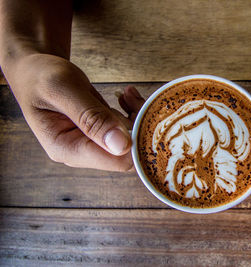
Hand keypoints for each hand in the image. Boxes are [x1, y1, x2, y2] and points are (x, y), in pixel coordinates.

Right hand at [9, 53, 144, 170]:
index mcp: (68, 149)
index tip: (141, 113)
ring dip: (136, 115)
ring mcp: (92, 145)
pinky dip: (131, 113)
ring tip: (128, 93)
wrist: (34, 72)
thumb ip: (91, 117)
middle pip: (128, 153)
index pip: (118, 161)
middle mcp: (82, 153)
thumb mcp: (64, 90)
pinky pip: (126, 130)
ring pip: (131, 140)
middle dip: (139, 125)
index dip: (137, 140)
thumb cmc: (42, 77)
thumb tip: (121, 145)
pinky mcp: (100, 135)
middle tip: (133, 97)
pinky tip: (125, 97)